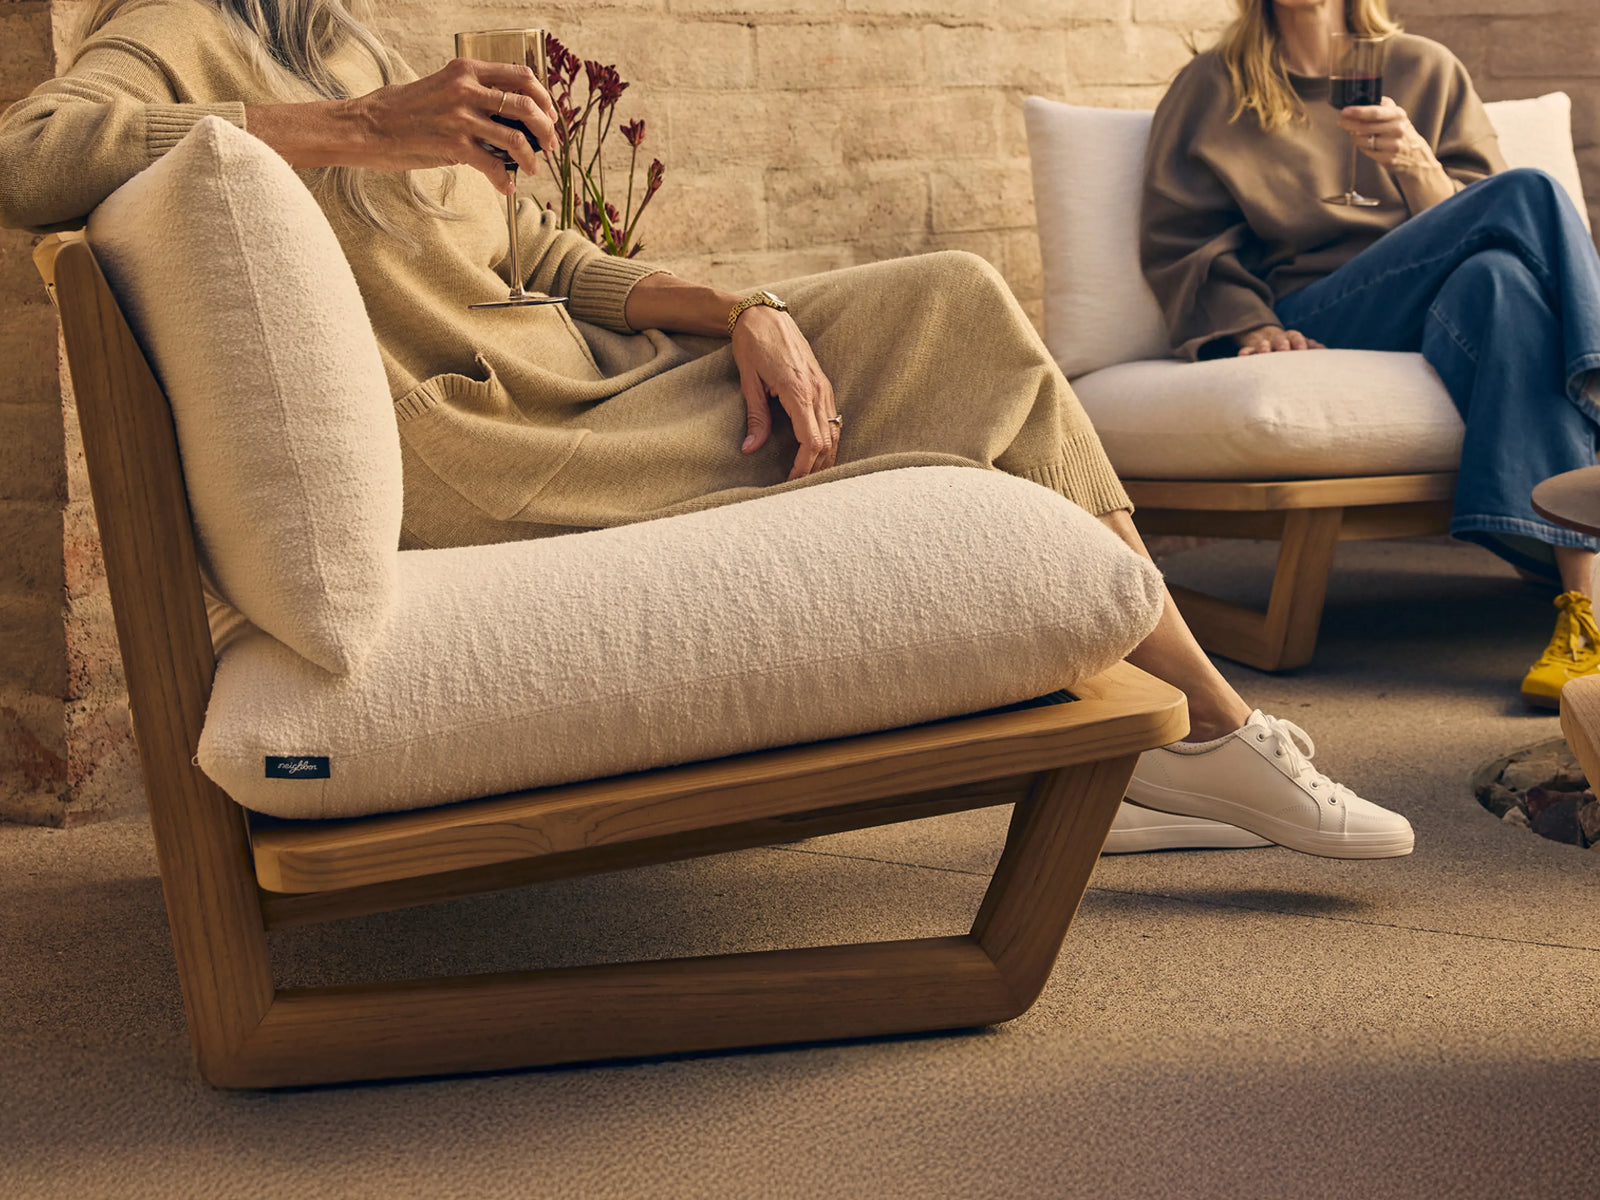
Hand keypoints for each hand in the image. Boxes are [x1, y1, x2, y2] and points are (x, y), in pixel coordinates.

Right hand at [345, 58, 557, 192]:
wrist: (368, 126)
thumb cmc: (401, 109)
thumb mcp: (440, 86)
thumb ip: (471, 93)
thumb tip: (503, 113)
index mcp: (466, 71)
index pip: (520, 76)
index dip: (542, 97)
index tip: (548, 114)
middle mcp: (467, 89)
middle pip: (527, 106)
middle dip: (546, 129)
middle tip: (550, 144)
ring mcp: (461, 118)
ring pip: (516, 139)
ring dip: (532, 158)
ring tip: (532, 168)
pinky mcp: (455, 146)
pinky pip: (494, 166)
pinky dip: (506, 180)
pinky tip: (507, 187)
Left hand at [732, 307, 839, 479]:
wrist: (764, 314)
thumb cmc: (752, 345)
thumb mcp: (749, 382)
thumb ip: (756, 417)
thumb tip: (750, 449)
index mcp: (799, 391)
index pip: (812, 441)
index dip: (804, 466)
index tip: (791, 482)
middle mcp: (817, 390)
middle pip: (827, 441)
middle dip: (815, 468)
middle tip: (799, 487)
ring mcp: (824, 386)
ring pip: (835, 432)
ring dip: (825, 457)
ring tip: (811, 476)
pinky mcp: (823, 384)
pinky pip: (833, 419)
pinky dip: (829, 439)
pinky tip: (819, 452)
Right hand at [1237, 325, 1324, 355]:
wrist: (1263, 335)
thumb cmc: (1287, 346)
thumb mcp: (1299, 344)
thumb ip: (1311, 347)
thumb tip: (1324, 350)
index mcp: (1291, 337)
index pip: (1296, 337)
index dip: (1299, 342)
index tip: (1303, 350)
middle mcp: (1277, 339)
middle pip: (1280, 339)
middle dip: (1282, 343)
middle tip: (1285, 350)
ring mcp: (1263, 344)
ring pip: (1263, 344)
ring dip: (1264, 347)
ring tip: (1265, 352)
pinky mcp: (1250, 349)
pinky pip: (1247, 351)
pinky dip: (1245, 353)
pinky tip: (1242, 356)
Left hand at [1337, 96, 1440, 178]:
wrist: (1414, 153)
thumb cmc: (1397, 129)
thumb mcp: (1394, 114)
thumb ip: (1380, 107)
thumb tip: (1356, 103)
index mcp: (1398, 114)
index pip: (1375, 112)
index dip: (1357, 112)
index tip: (1344, 111)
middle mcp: (1398, 128)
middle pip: (1365, 126)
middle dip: (1349, 124)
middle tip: (1341, 121)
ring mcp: (1394, 144)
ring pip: (1363, 140)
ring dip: (1355, 136)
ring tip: (1355, 133)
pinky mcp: (1389, 158)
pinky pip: (1366, 151)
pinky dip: (1361, 147)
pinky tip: (1364, 143)